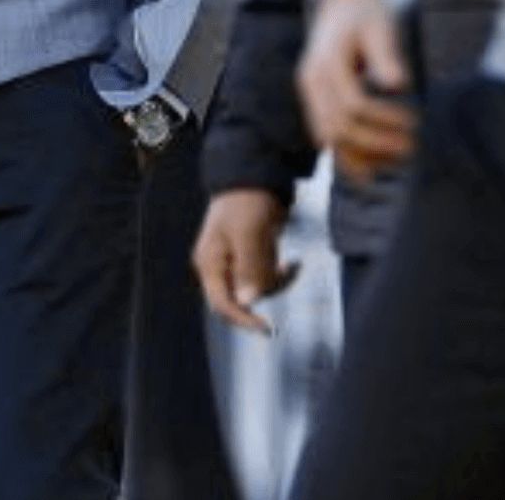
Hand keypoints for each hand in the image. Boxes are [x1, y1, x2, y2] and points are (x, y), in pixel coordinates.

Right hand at [194, 189, 298, 334]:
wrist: (255, 176)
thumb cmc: (246, 202)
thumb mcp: (248, 234)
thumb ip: (249, 268)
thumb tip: (248, 303)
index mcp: (210, 264)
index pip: (222, 305)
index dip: (243, 320)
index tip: (269, 329)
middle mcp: (219, 267)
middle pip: (242, 300)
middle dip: (266, 290)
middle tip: (287, 271)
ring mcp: (234, 263)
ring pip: (257, 290)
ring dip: (277, 281)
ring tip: (292, 264)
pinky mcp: (250, 258)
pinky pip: (265, 278)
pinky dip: (280, 274)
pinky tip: (294, 262)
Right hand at [297, 0, 416, 184]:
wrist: (341, 7)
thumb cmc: (365, 15)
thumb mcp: (379, 26)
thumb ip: (386, 54)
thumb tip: (398, 83)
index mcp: (325, 62)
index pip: (353, 104)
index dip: (385, 118)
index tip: (414, 119)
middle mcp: (311, 82)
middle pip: (338, 127)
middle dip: (376, 143)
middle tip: (411, 146)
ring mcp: (310, 95)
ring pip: (329, 139)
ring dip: (361, 157)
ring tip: (395, 160)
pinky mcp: (316, 104)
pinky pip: (326, 138)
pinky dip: (346, 158)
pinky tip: (371, 170)